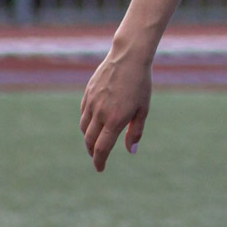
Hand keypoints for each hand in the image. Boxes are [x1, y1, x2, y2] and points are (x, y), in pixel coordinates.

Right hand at [80, 44, 152, 170]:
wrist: (128, 57)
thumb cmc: (140, 84)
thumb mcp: (143, 109)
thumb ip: (136, 132)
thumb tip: (132, 151)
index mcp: (115, 120)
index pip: (101, 148)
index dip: (99, 161)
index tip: (100, 169)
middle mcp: (100, 113)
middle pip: (89, 140)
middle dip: (92, 152)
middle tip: (98, 157)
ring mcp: (92, 102)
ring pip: (84, 127)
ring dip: (88, 137)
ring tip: (95, 141)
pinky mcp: (88, 93)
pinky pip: (83, 113)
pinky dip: (86, 122)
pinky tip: (94, 122)